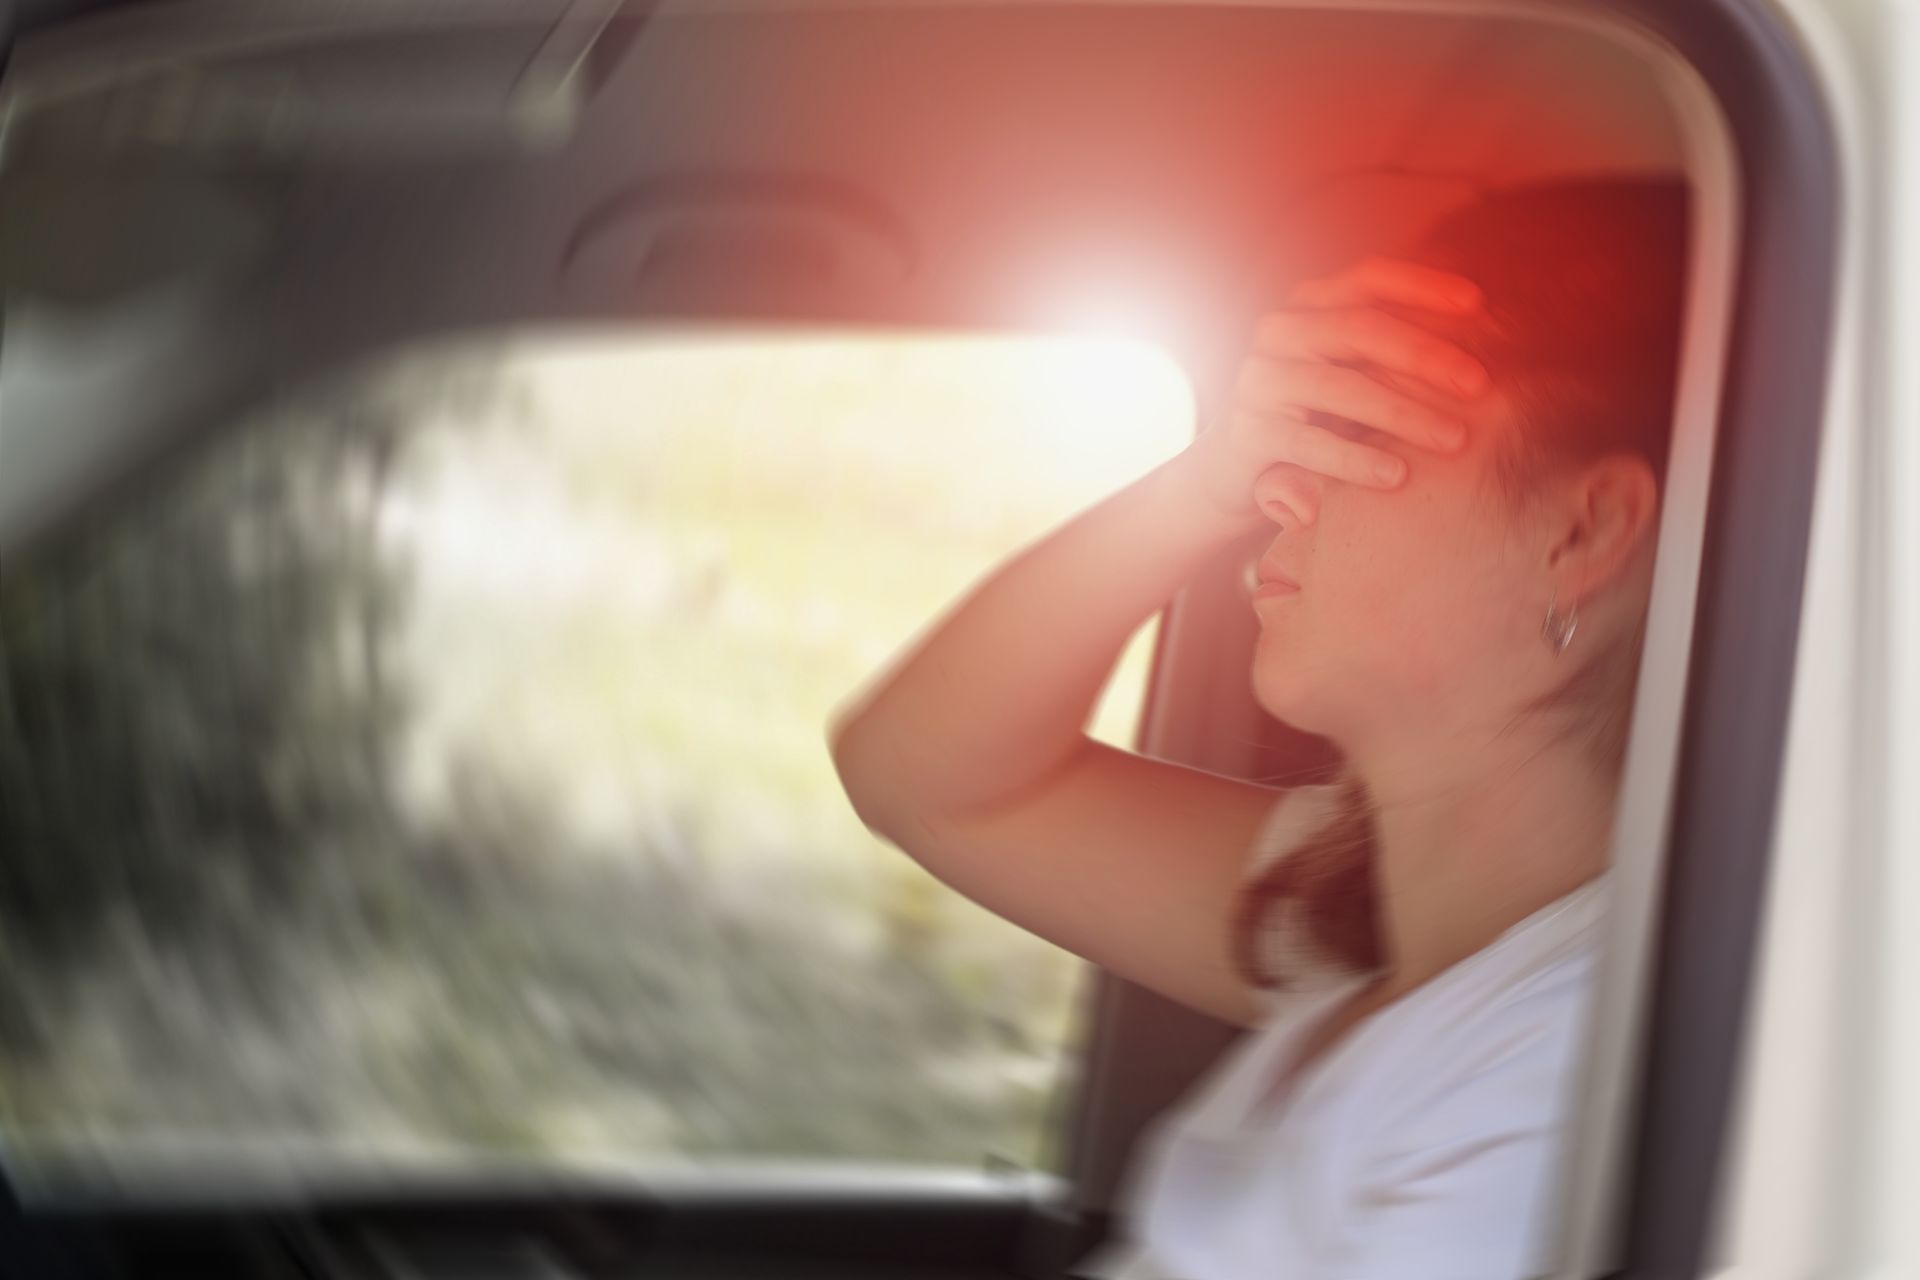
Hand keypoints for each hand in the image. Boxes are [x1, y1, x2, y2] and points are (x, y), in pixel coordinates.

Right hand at [1177, 256, 1492, 527]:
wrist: (1235, 469)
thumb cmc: (1314, 415)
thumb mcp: (1351, 372)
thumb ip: (1393, 352)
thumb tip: (1484, 333)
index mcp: (1310, 306)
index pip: (1368, 278)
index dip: (1422, 285)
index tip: (1477, 304)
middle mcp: (1280, 332)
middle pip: (1360, 328)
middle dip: (1425, 354)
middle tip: (1479, 385)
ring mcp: (1259, 380)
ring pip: (1340, 387)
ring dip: (1403, 413)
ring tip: (1453, 440)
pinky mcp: (1248, 432)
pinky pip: (1309, 443)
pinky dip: (1356, 459)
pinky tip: (1397, 475)